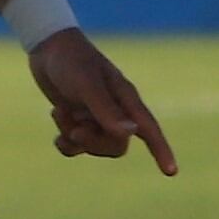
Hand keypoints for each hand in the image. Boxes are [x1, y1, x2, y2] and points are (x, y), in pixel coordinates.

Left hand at [29, 30, 177, 172]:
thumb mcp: (88, 84)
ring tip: (60, 113)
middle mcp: (116, 110)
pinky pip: (77, 146)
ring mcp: (96, 115)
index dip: (162, 151)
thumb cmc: (72, 61)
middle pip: (116, 144)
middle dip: (93, 143)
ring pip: (95, 145)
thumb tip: (132, 134)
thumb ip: (107, 110)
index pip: (150, 130)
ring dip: (75, 137)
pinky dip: (65, 140)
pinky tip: (57, 118)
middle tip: (75, 129)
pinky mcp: (79, 119)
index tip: (171, 172)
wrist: (47, 46)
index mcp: (126, 98)